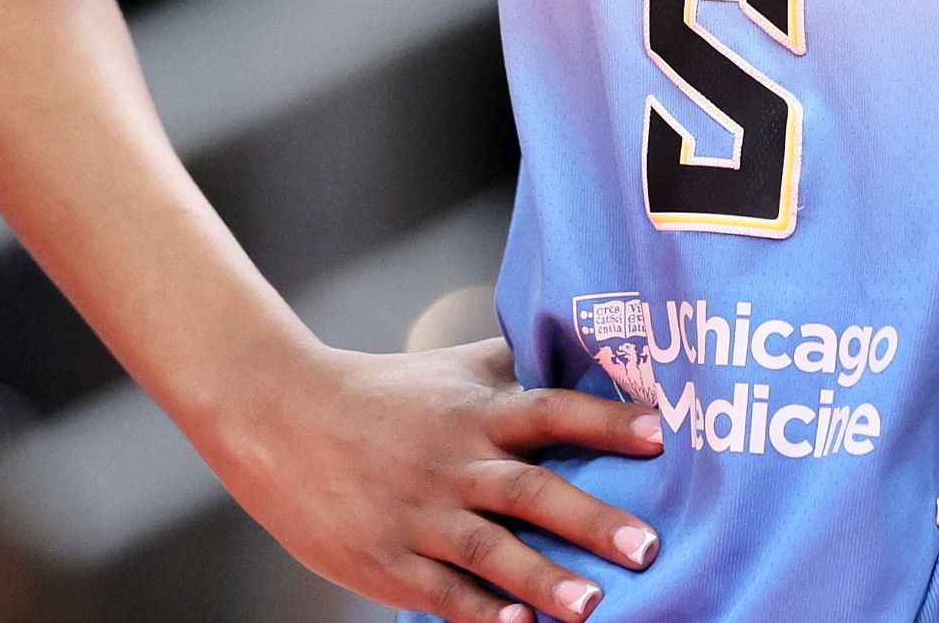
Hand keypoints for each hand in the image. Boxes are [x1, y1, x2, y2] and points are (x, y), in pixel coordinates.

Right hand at [213, 337, 666, 621]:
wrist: (278, 416)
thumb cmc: (383, 394)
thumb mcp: (450, 368)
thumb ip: (515, 365)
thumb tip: (588, 343)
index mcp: (475, 411)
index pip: (550, 410)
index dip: (604, 419)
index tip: (660, 431)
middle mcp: (453, 460)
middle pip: (530, 489)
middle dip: (591, 520)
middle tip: (648, 545)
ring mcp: (418, 513)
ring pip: (488, 549)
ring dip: (543, 579)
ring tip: (594, 606)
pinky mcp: (386, 558)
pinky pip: (440, 591)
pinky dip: (478, 612)